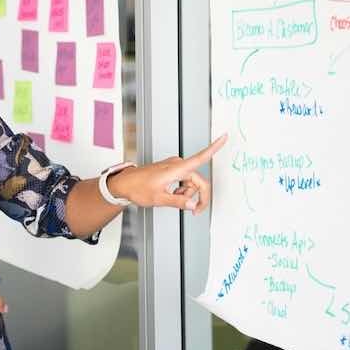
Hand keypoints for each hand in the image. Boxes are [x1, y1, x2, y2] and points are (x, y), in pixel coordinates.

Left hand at [109, 134, 227, 215]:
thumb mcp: (159, 199)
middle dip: (198, 196)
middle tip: (194, 211)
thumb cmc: (138, 188)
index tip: (224, 137)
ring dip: (187, 194)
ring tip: (172, 199)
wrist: (125, 184)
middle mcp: (177, 165)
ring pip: (191, 183)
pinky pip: (184, 181)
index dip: (214, 148)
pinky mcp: (171, 170)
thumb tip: (193, 205)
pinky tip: (171, 194)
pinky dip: (182, 190)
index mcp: (176, 168)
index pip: (200, 157)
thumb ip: (179, 202)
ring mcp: (174, 167)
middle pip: (199, 181)